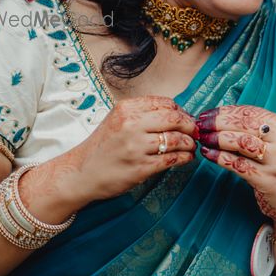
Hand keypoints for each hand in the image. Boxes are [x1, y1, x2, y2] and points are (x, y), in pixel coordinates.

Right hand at [24, 96, 198, 212]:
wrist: (81, 173)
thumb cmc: (103, 146)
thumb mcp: (117, 120)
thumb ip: (143, 113)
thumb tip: (177, 114)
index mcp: (126, 109)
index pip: (166, 103)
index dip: (181, 112)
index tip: (185, 119)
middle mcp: (131, 125)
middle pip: (175, 119)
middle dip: (190, 126)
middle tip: (194, 132)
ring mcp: (136, 147)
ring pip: (177, 139)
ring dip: (189, 143)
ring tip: (190, 146)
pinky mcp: (141, 167)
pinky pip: (173, 159)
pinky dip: (185, 158)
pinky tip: (186, 158)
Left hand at [195, 105, 275, 226]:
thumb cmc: (273, 164)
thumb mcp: (270, 141)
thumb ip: (250, 128)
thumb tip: (217, 116)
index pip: (250, 112)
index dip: (225, 112)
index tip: (207, 115)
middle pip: (245, 125)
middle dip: (218, 123)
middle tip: (200, 126)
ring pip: (242, 143)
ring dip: (217, 139)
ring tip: (203, 139)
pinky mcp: (267, 179)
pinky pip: (238, 164)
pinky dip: (219, 157)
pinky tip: (208, 154)